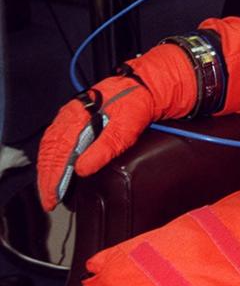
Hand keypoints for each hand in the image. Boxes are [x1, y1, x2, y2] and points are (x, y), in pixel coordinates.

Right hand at [37, 44, 196, 209]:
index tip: (52, 198)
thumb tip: (83, 169)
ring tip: (50, 189)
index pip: (57, 154)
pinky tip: (55, 167)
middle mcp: (69, 116)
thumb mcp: (125, 129)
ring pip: (50, 146)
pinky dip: (52, 156)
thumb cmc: (136, 103)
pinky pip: (56, 138)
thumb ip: (103, 149)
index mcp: (78, 117)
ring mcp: (71, 115)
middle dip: (47, 178)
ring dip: (48, 169)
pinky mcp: (75, 116)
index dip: (52, 178)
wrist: (146, 85)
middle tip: (49, 200)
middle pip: (50, 152)